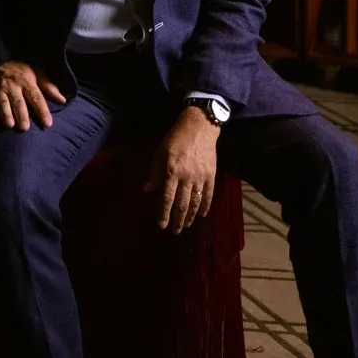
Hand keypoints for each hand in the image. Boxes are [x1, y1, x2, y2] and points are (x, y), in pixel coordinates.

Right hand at [0, 61, 66, 129]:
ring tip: (9, 125)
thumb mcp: (37, 75)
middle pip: (18, 101)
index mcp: (27, 81)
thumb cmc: (22, 73)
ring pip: (2, 102)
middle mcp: (12, 85)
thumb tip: (63, 100)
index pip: (36, 97)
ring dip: (5, 113)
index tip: (47, 123)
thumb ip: (49, 88)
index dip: (42, 110)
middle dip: (21, 114)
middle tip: (25, 128)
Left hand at [142, 107, 218, 233]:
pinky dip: (205, 206)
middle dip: (177, 220)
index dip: (163, 214)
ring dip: (191, 216)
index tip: (161, 225)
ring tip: (187, 226)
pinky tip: (202, 215)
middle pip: (182, 204)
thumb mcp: (160, 153)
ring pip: (195, 202)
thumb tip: (147, 190)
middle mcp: (186, 177)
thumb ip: (155, 173)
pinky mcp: (211, 174)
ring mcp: (200, 177)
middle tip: (175, 231)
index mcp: (171, 171)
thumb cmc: (175, 139)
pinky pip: (209, 194)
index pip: (166, 198)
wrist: (199, 127)